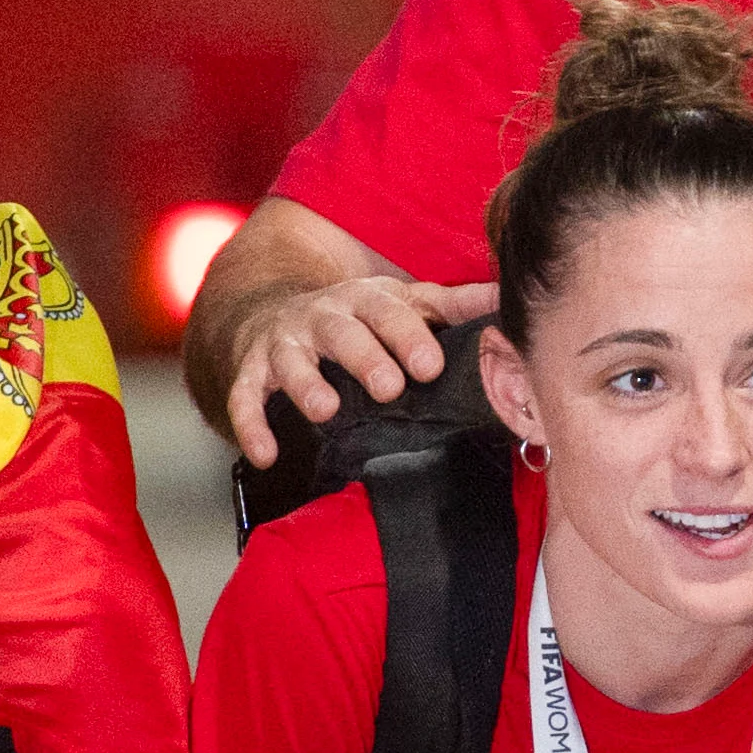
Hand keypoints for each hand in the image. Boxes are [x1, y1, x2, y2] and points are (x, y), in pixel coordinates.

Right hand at [213, 272, 494, 468]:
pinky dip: (251, 424)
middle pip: (343, 334)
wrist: (279, 311)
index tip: (431, 365)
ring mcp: (284, 343)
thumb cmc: (360, 316)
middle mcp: (322, 317)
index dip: (409, 337)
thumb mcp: (405, 302)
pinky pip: (244, 396)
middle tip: (389, 388)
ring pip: (291, 361)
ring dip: (306, 384)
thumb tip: (509, 298)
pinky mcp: (251, 371)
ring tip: (325, 411)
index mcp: (366, 300)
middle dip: (364, 358)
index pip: (390, 313)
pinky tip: (266, 453)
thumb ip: (455, 305)